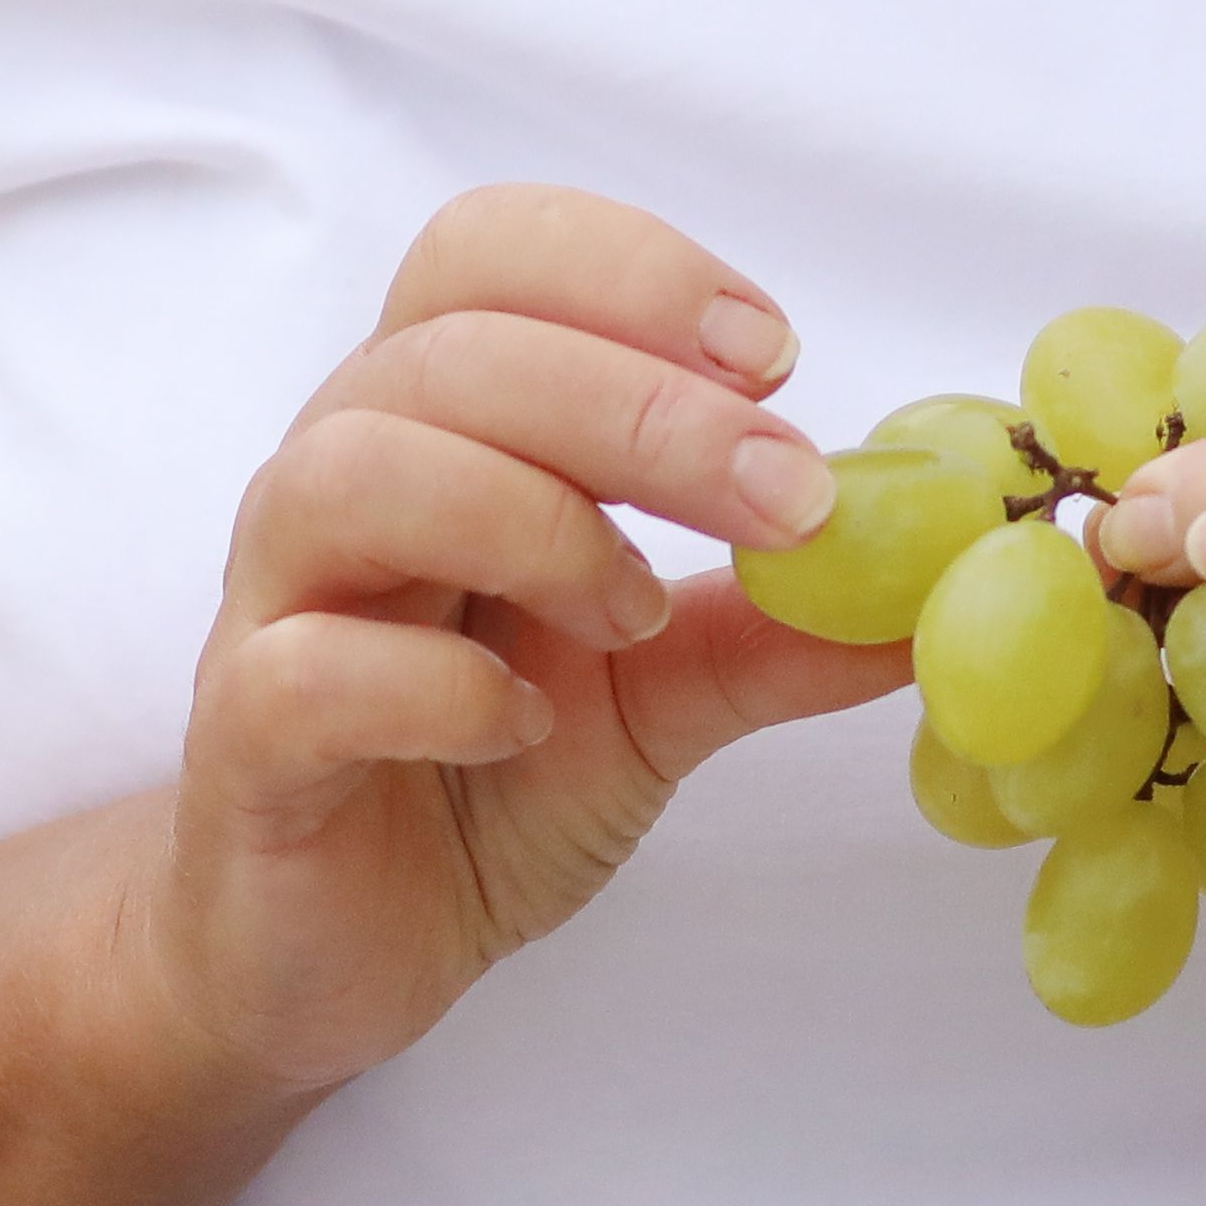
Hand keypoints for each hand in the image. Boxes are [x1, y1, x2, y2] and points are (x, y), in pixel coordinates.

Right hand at [163, 186, 909, 1095]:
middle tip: (785, 496)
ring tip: (635, 613)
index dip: (629, 274)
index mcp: (438, 427)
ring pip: (351, 471)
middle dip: (638, 406)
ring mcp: (273, 606)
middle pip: (446, 352)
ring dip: (528, 520)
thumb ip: (783, 629)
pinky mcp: (243, 743)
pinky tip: (517, 723)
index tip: (775, 358)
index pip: (487, 256)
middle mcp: (338, 482)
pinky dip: (433, 684)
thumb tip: (961, 581)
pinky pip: (304, 667)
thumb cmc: (482, 780)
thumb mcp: (666, 695)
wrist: (339, 949)